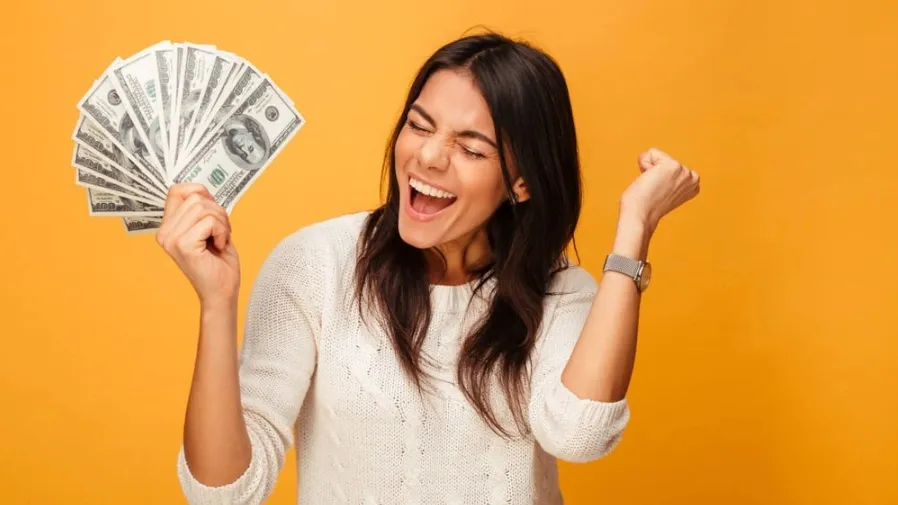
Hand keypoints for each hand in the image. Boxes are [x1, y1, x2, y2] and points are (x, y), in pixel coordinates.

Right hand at [156, 183, 239, 306]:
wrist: (222, 292)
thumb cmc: (218, 262)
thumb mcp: (209, 228)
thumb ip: (201, 209)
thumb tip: (202, 189)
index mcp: (167, 226)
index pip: (178, 190)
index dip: (201, 194)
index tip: (212, 214)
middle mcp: (164, 232)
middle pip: (196, 197)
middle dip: (218, 211)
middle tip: (220, 232)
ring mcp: (172, 239)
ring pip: (204, 208)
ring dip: (221, 222)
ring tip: (219, 240)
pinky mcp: (183, 245)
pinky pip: (210, 222)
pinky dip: (223, 232)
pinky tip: (219, 246)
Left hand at [620, 148, 700, 231]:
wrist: (639, 215)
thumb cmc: (645, 207)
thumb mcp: (664, 191)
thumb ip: (668, 181)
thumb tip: (653, 172)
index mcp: (694, 185)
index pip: (671, 166)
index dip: (659, 177)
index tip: (658, 192)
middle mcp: (693, 178)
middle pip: (665, 159)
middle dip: (654, 171)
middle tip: (653, 190)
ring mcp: (685, 172)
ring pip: (657, 156)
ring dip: (648, 170)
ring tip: (650, 187)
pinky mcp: (673, 166)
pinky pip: (651, 153)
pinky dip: (644, 164)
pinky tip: (647, 180)